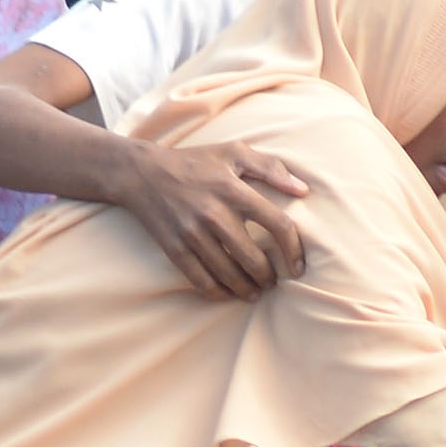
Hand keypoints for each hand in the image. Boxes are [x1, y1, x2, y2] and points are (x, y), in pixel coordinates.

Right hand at [121, 142, 313, 296]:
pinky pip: (201, 280)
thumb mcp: (233, 152)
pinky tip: (229, 294)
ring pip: (229, 274)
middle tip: (274, 281)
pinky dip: (218, 292)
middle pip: (254, 259)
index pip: (277, 224)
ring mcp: (192, 234)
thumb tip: (303, 190)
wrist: (142, 173)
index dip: (294, 249)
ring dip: (247, 289)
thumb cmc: (195, 162)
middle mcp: (215, 214)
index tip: (298, 265)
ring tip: (256, 292)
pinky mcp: (174, 248)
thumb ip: (271, 167)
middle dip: (269, 277)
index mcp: (234, 190)